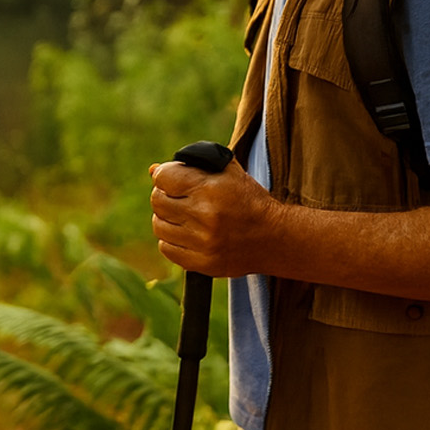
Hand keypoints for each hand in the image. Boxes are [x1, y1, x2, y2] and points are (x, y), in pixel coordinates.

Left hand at [149, 157, 275, 277]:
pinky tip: (185, 233)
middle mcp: (204, 216)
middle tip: (176, 197)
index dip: (165, 175)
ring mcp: (202, 243)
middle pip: (157, 201)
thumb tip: (153, 170)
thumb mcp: (227, 172)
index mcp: (210, 189)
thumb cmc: (249, 200)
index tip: (172, 179)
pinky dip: (171, 239)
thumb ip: (192, 165)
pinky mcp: (202, 263)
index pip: (163, 178)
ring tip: (182, 216)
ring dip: (166, 218)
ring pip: (159, 225)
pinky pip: (166, 248)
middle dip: (164, 195)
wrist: (275, 238)